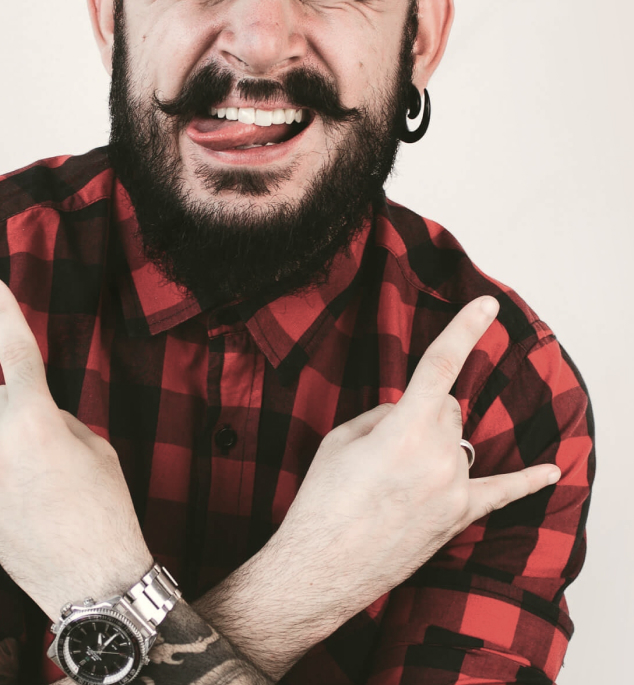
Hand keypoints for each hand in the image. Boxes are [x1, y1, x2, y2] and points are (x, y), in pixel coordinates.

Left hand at [0, 277, 152, 620]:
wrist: (92, 578)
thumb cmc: (106, 510)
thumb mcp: (99, 449)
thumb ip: (62, 420)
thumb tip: (41, 416)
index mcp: (38, 421)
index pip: (18, 354)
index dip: (5, 313)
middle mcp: (0, 442)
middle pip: (4, 395)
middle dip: (26, 400)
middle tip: (57, 436)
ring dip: (9, 427)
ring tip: (41, 466)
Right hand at [262, 296, 560, 631]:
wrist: (322, 567)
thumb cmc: (322, 501)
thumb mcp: (341, 440)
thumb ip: (383, 416)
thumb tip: (408, 416)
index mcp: (404, 430)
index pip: (440, 366)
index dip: (465, 329)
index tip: (488, 304)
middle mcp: (438, 457)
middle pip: (446, 406)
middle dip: (421, 412)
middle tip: (382, 447)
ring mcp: (453, 490)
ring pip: (456, 439)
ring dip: (433, 443)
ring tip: (392, 478)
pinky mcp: (458, 518)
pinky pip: (500, 492)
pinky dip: (526, 481)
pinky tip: (551, 471)